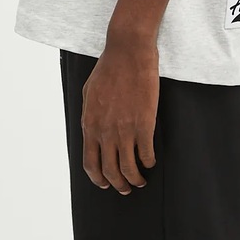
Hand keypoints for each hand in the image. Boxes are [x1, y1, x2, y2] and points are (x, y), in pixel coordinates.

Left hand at [80, 34, 158, 193]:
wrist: (127, 52)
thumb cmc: (108, 68)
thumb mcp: (88, 92)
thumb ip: (89, 115)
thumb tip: (90, 131)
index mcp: (90, 124)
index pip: (90, 163)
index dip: (98, 178)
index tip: (105, 183)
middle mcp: (105, 131)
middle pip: (110, 171)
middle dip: (118, 184)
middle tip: (125, 187)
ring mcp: (125, 129)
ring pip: (129, 167)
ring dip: (135, 179)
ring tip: (140, 181)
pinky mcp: (144, 123)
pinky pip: (146, 153)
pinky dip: (149, 162)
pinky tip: (151, 161)